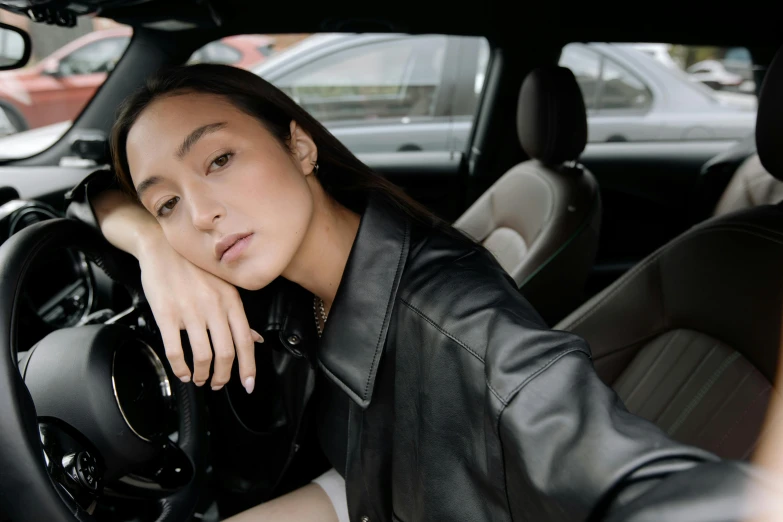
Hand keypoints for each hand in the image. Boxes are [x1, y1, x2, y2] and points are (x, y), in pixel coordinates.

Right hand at [138, 235, 262, 392]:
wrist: (162, 247)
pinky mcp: (166, 314)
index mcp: (231, 301)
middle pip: (226, 353)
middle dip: (223, 376)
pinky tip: (182, 372)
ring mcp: (190, 311)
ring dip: (202, 374)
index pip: (245, 341)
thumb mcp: (224, 287)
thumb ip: (238, 315)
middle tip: (217, 384)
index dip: (248, 367)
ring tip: (199, 379)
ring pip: (203, 356)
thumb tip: (255, 340)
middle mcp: (213, 307)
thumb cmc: (195, 268)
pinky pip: (175, 350)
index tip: (248, 385)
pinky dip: (180, 368)